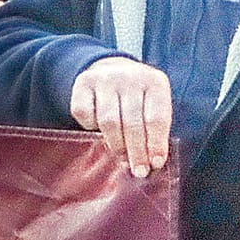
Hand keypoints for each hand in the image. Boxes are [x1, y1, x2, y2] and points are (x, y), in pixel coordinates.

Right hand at [70, 57, 171, 177]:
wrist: (111, 68)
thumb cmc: (138, 96)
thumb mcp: (154, 104)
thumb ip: (155, 128)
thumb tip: (152, 162)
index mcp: (154, 82)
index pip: (156, 118)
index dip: (156, 144)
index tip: (155, 164)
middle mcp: (130, 76)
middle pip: (133, 122)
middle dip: (136, 151)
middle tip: (138, 171)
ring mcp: (104, 78)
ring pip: (109, 121)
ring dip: (116, 144)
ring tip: (122, 159)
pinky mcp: (83, 83)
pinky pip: (85, 113)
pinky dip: (90, 127)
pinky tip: (99, 131)